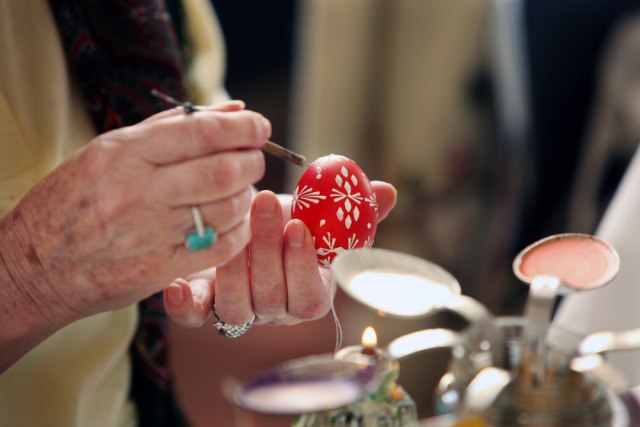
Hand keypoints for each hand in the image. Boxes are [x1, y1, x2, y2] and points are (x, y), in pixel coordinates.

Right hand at [0, 101, 269, 331]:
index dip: (243, 127)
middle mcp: (138, 191)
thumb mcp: (109, 150)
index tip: (260, 127)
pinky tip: (235, 221)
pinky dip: (240, 230)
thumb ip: (173, 126)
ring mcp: (150, 232)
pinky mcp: (160, 267)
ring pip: (227, 208)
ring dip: (247, 195)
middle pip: (223, 170)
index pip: (202, 131)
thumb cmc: (73, 201)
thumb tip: (233, 108)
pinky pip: (221, 246)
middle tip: (255, 158)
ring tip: (241, 189)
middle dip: (252, 161)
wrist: (37, 267)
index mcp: (124, 153)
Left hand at [164, 182, 397, 326]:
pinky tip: (178, 286)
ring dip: (235, 266)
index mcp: (307, 294)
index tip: (301, 226)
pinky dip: (184, 305)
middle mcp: (273, 311)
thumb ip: (352, 209)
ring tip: (234, 224)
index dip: (305, 266)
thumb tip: (388, 191)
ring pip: (235, 307)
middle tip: (265, 204)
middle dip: (268, 249)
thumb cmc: (290, 221)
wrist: (248, 224)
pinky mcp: (201, 304)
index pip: (310, 299)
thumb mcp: (322, 213)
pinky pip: (192, 315)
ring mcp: (237, 311)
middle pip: (272, 298)